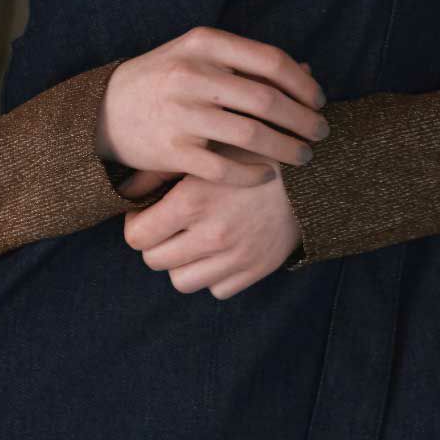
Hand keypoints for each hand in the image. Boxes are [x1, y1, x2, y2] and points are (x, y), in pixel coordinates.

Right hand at [97, 29, 327, 186]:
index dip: (304, 85)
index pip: (271, 62)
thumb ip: (247, 61)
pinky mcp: (172, 150)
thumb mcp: (198, 55)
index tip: (319, 101)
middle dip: (303, 121)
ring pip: (252, 136)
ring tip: (303, 156)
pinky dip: (253, 174)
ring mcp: (181, 114)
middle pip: (267, 101)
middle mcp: (192, 74)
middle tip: (321, 133)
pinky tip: (268, 175)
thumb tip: (306, 72)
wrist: (105, 111)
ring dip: (287, 150)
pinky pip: (225, 168)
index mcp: (204, 43)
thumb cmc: (164, 79)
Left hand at [120, 142, 302, 300]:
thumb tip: (127, 189)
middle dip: (156, 244)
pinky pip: (218, 289)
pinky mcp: (256, 270)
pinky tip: (223, 251)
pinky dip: (215, 274)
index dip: (136, 225)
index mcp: (192, 202)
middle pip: (155, 261)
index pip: (137, 237)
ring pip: (182, 282)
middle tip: (169, 227)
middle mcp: (210, 235)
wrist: (312, 172)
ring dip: (183, 264)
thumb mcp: (207, 150)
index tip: (145, 215)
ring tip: (194, 241)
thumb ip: (162, 170)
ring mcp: (234, 257)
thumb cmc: (252, 153)